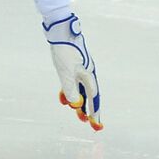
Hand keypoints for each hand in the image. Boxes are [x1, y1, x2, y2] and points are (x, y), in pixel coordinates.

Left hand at [45, 14, 101, 130]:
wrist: (61, 33)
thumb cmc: (65, 51)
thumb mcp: (67, 72)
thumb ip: (70, 88)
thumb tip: (75, 105)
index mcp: (89, 75)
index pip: (93, 98)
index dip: (94, 111)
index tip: (96, 124)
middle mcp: (86, 74)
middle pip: (89, 96)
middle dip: (90, 110)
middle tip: (91, 125)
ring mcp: (79, 70)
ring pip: (81, 91)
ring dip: (79, 103)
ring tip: (78, 115)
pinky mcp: (71, 67)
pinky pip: (72, 84)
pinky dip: (68, 92)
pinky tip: (64, 100)